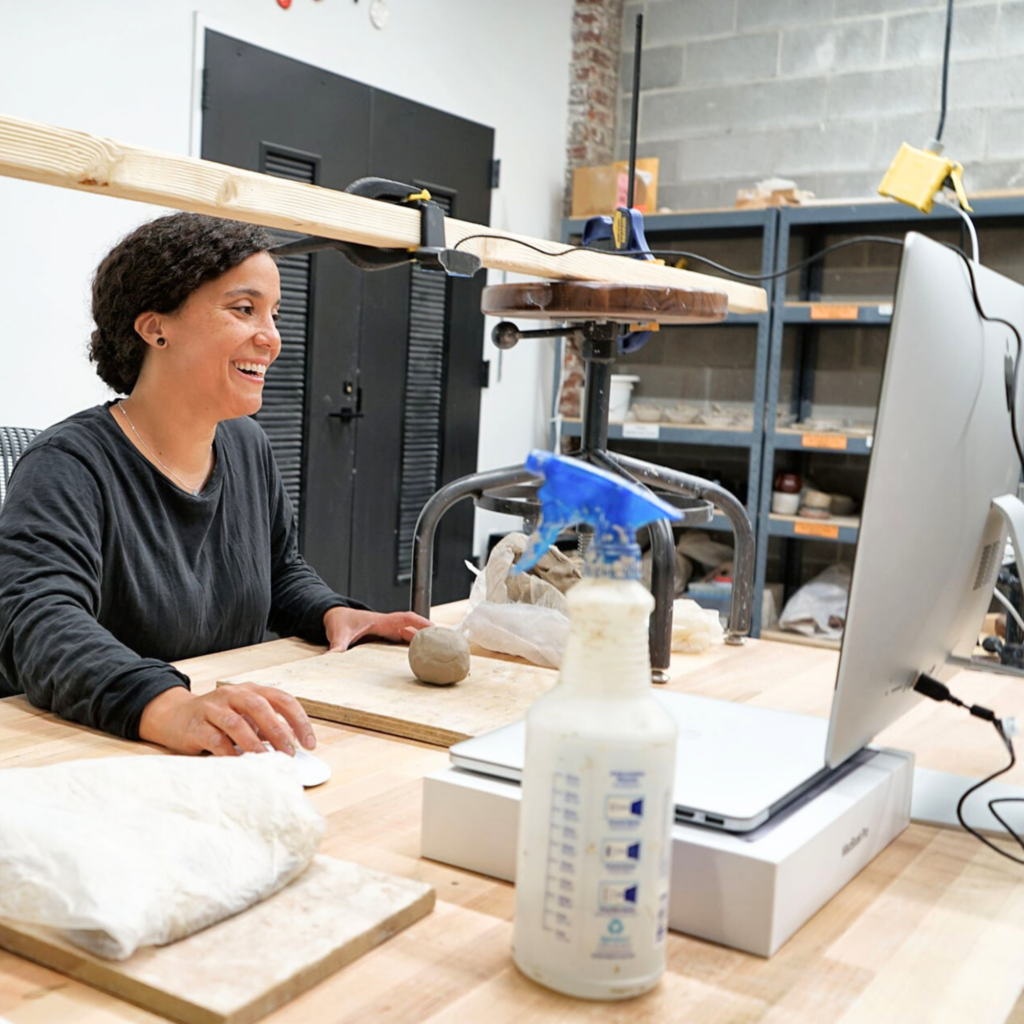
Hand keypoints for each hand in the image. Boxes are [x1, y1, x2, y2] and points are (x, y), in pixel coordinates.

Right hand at [139, 683, 316, 756]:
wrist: (175, 716)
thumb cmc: (217, 718)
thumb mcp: (245, 716)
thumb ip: (265, 727)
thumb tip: (292, 747)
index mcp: (251, 690)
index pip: (282, 699)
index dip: (298, 720)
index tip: (309, 742)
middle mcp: (233, 694)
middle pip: (260, 707)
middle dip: (278, 731)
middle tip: (289, 752)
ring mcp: (213, 708)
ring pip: (237, 723)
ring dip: (254, 743)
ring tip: (266, 760)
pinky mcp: (196, 726)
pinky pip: (215, 740)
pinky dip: (230, 753)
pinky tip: (240, 764)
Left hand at [323, 606, 432, 652]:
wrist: (333, 615)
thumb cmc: (338, 620)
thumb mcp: (338, 634)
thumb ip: (337, 647)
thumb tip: (332, 658)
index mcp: (381, 620)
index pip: (406, 618)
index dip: (421, 622)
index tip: (434, 629)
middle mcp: (387, 623)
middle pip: (414, 626)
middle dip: (429, 632)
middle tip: (445, 642)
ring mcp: (387, 629)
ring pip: (410, 632)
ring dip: (423, 639)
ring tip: (438, 649)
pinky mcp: (385, 635)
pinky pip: (403, 638)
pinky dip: (413, 643)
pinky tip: (420, 654)